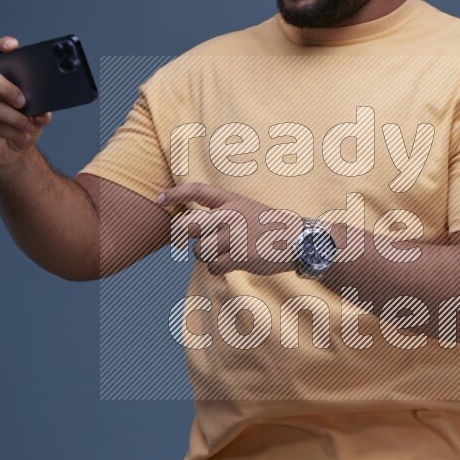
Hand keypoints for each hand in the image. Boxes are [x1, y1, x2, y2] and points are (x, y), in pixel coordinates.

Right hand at [0, 36, 52, 168]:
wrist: (13, 149)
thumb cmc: (24, 124)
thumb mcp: (38, 115)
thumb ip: (43, 109)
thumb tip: (45, 112)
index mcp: (3, 76)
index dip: (2, 46)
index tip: (13, 46)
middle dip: (5, 88)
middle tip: (23, 101)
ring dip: (13, 117)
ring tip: (29, 124)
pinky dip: (11, 132)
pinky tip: (23, 136)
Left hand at [156, 182, 302, 275]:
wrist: (299, 240)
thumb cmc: (272, 227)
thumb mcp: (248, 209)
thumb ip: (224, 214)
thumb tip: (195, 229)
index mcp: (232, 201)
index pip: (197, 191)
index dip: (176, 194)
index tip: (160, 199)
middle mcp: (230, 216)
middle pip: (189, 227)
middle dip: (189, 237)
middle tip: (203, 241)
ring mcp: (234, 236)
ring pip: (200, 251)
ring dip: (209, 256)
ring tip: (228, 253)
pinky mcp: (239, 256)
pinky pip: (213, 266)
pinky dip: (219, 268)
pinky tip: (234, 263)